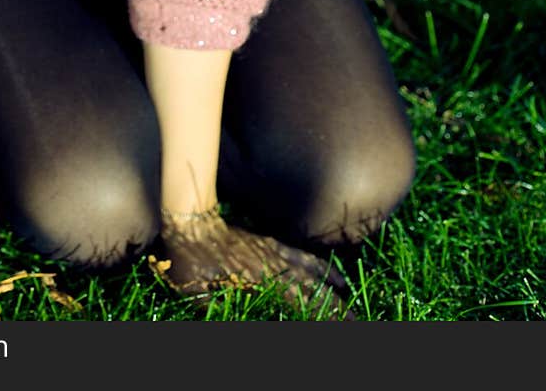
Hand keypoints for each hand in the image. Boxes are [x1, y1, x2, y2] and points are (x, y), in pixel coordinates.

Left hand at [157, 208, 352, 317]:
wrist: (188, 221)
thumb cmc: (189, 263)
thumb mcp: (202, 296)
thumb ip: (224, 308)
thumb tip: (247, 317)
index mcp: (261, 280)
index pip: (301, 303)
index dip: (323, 315)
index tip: (345, 324)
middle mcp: (272, 266)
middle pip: (312, 288)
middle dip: (336, 306)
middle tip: (357, 319)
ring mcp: (271, 252)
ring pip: (309, 268)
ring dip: (330, 283)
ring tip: (348, 293)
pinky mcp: (266, 242)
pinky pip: (298, 253)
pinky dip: (315, 263)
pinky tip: (320, 268)